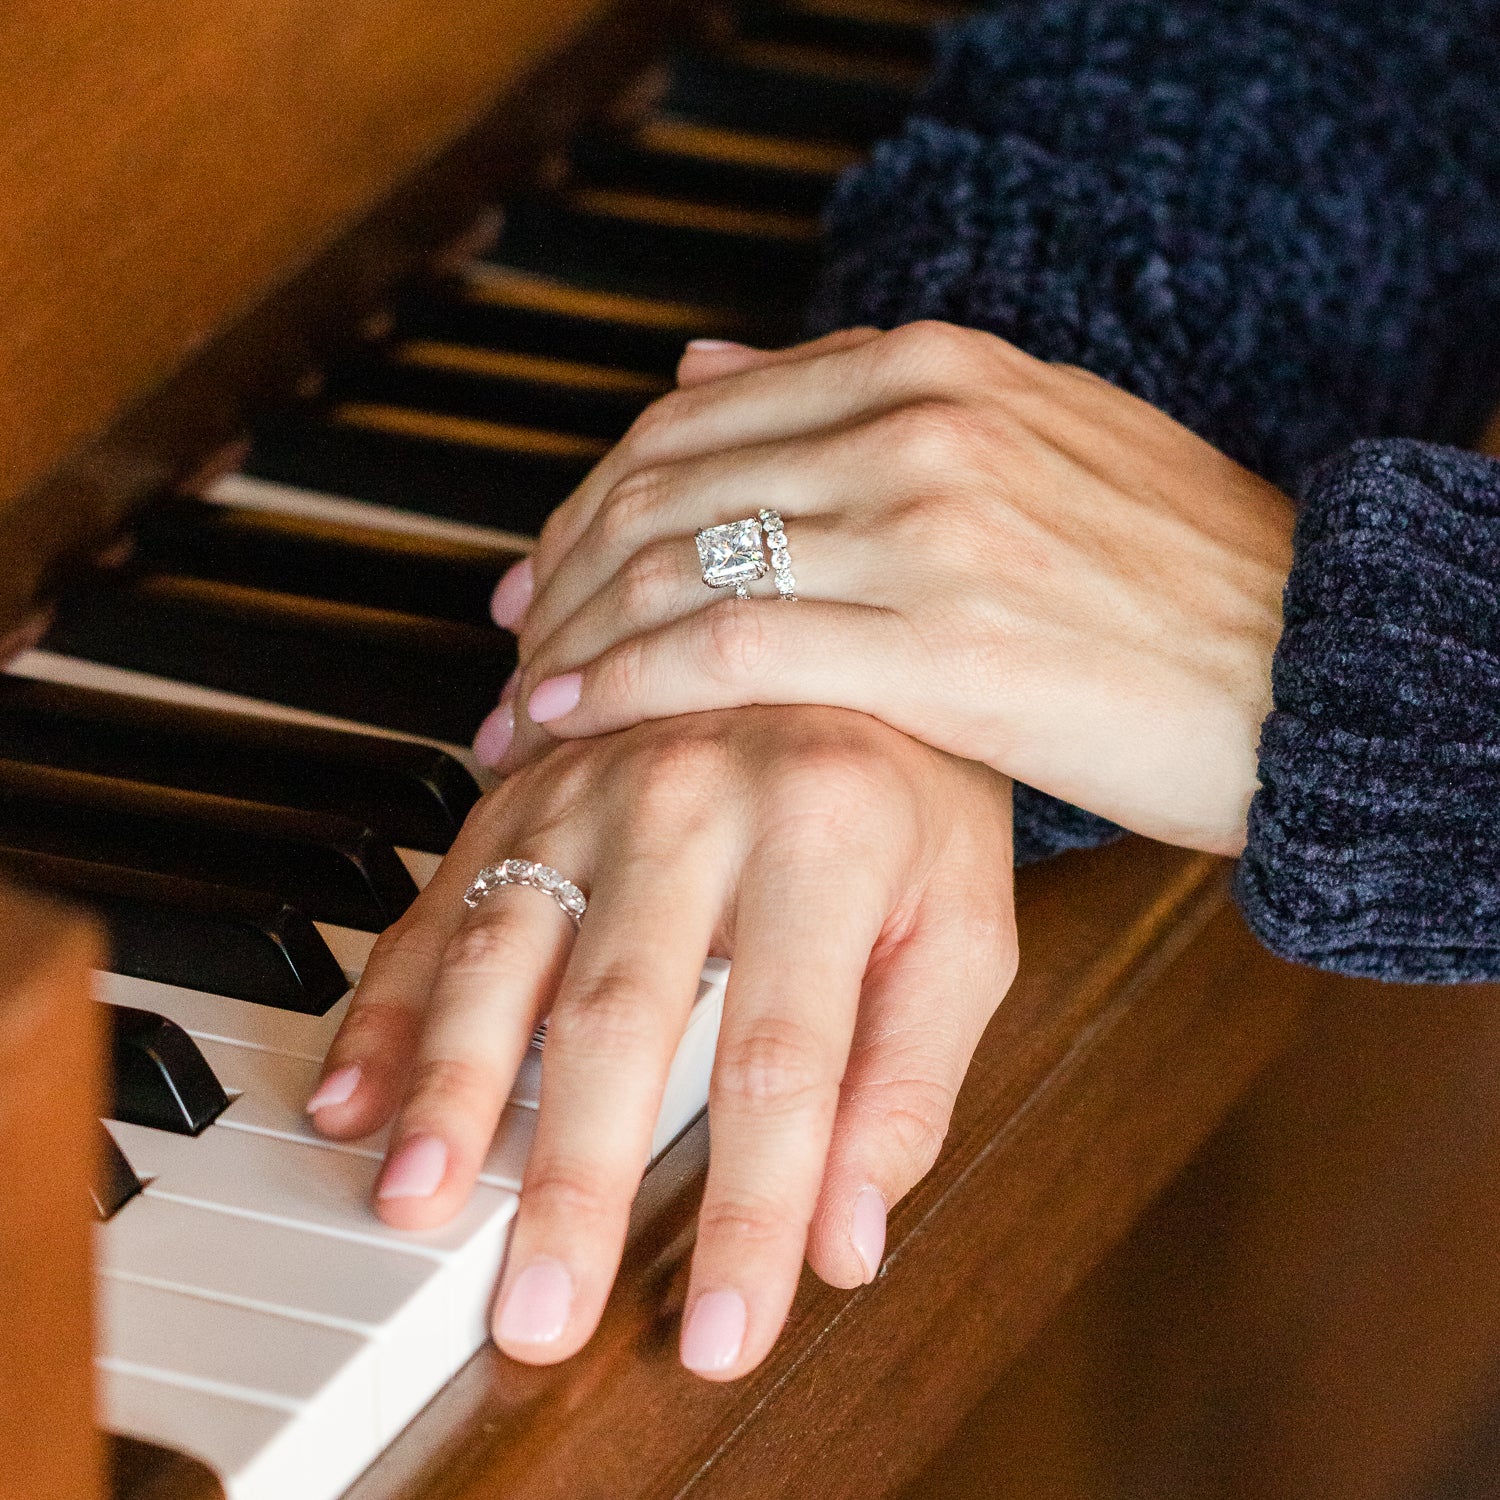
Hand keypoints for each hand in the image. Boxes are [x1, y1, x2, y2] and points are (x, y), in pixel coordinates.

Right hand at [310, 707, 1016, 1378]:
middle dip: (576, 1176)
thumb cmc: (911, 795)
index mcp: (828, 830)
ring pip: (505, 948)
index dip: (751, 1209)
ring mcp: (594, 783)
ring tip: (413, 1197)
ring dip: (451, 1085)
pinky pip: (444, 900)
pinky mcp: (523, 788)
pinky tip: (354, 1092)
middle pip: (624, 1012)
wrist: (830, 637)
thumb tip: (846, 1242)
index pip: (786, 1058)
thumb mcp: (959, 924)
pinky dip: (388, 1001)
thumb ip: (908, 1077)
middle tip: (537, 1307)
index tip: (724, 1336)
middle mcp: (697, 796)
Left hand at [482, 323, 1294, 855]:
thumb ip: (861, 399)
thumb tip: (709, 364)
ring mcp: (928, 526)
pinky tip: (571, 718)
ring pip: (674, 564)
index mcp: (930, 369)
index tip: (537, 571)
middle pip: (658, 484)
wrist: (1321, 664)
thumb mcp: (1028, 441)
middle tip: (507, 641)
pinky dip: (624, 682)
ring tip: (521, 700)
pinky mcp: (944, 640)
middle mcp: (915, 424)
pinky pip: (728, 649)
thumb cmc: (1179, 579)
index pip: (689, 419)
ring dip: (571, 634)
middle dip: (557, 570)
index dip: (588, 499)